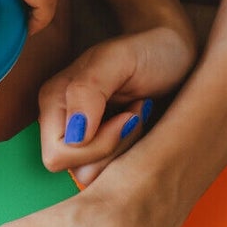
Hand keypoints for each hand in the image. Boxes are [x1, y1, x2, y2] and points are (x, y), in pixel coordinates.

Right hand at [39, 24, 195, 185]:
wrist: (173, 52)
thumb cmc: (148, 50)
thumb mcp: (119, 59)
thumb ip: (88, 89)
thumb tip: (74, 133)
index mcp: (53, 100)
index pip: (58, 155)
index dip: (97, 146)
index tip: (127, 116)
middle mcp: (61, 122)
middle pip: (77, 171)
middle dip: (115, 148)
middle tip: (136, 114)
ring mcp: (82, 137)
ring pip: (96, 176)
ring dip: (126, 149)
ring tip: (138, 115)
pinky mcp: (103, 148)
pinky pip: (113, 174)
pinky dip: (132, 152)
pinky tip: (139, 124)